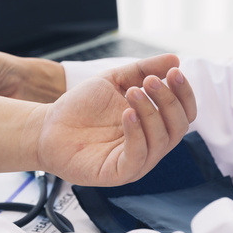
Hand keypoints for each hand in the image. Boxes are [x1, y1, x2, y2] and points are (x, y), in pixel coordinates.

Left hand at [33, 54, 196, 185]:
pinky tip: (127, 113)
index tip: (174, 72)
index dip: (184, 93)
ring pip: (160, 141)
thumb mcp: (115, 80)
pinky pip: (137, 156)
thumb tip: (176, 59)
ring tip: (133, 92)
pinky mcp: (118, 173)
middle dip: (168, 101)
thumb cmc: (82, 106)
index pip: (184, 113)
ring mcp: (136, 161)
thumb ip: (143, 69)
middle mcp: (149, 144)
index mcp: (153, 125)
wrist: (48, 126)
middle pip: (178, 127)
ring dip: (151, 112)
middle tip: (148, 81)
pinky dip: (136, 133)